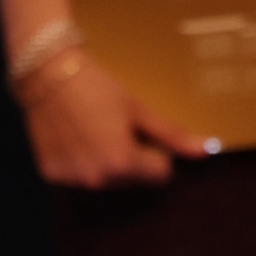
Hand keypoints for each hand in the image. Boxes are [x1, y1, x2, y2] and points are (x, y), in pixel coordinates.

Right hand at [20, 60, 188, 188]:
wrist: (47, 75)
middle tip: (116, 126)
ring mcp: (72, 179)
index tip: (140, 130)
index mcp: (123, 164)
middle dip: (132, 158)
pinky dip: (80, 160)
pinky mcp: (52, 175)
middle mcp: (97, 179)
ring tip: (94, 128)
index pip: (160, 174)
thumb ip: (172, 135)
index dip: (156, 151)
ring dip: (106, 161)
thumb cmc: (97, 88)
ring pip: (106, 178)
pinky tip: (74, 135)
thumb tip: (208, 151)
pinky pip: (78, 175)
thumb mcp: (138, 109)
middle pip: (132, 178)